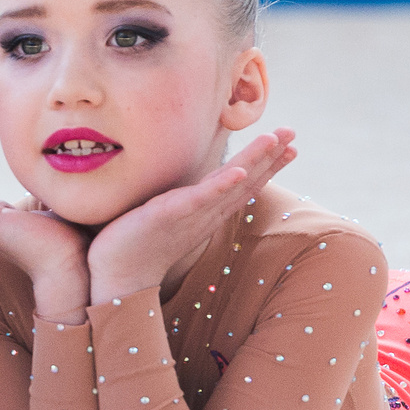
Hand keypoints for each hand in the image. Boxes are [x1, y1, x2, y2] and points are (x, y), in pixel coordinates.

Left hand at [84, 130, 296, 305]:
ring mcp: (190, 216)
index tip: (289, 146)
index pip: (243, 185)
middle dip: (270, 156)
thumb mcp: (168, 219)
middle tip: (293, 133)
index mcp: (206, 213)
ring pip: (229, 184)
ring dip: (254, 161)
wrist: (117, 276)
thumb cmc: (137, 245)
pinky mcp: (169, 216)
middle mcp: (205, 214)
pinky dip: (220, 185)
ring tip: (275, 139)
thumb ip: (183, 203)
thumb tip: (188, 189)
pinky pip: (199, 199)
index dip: (267, 166)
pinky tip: (238, 171)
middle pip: (245, 181)